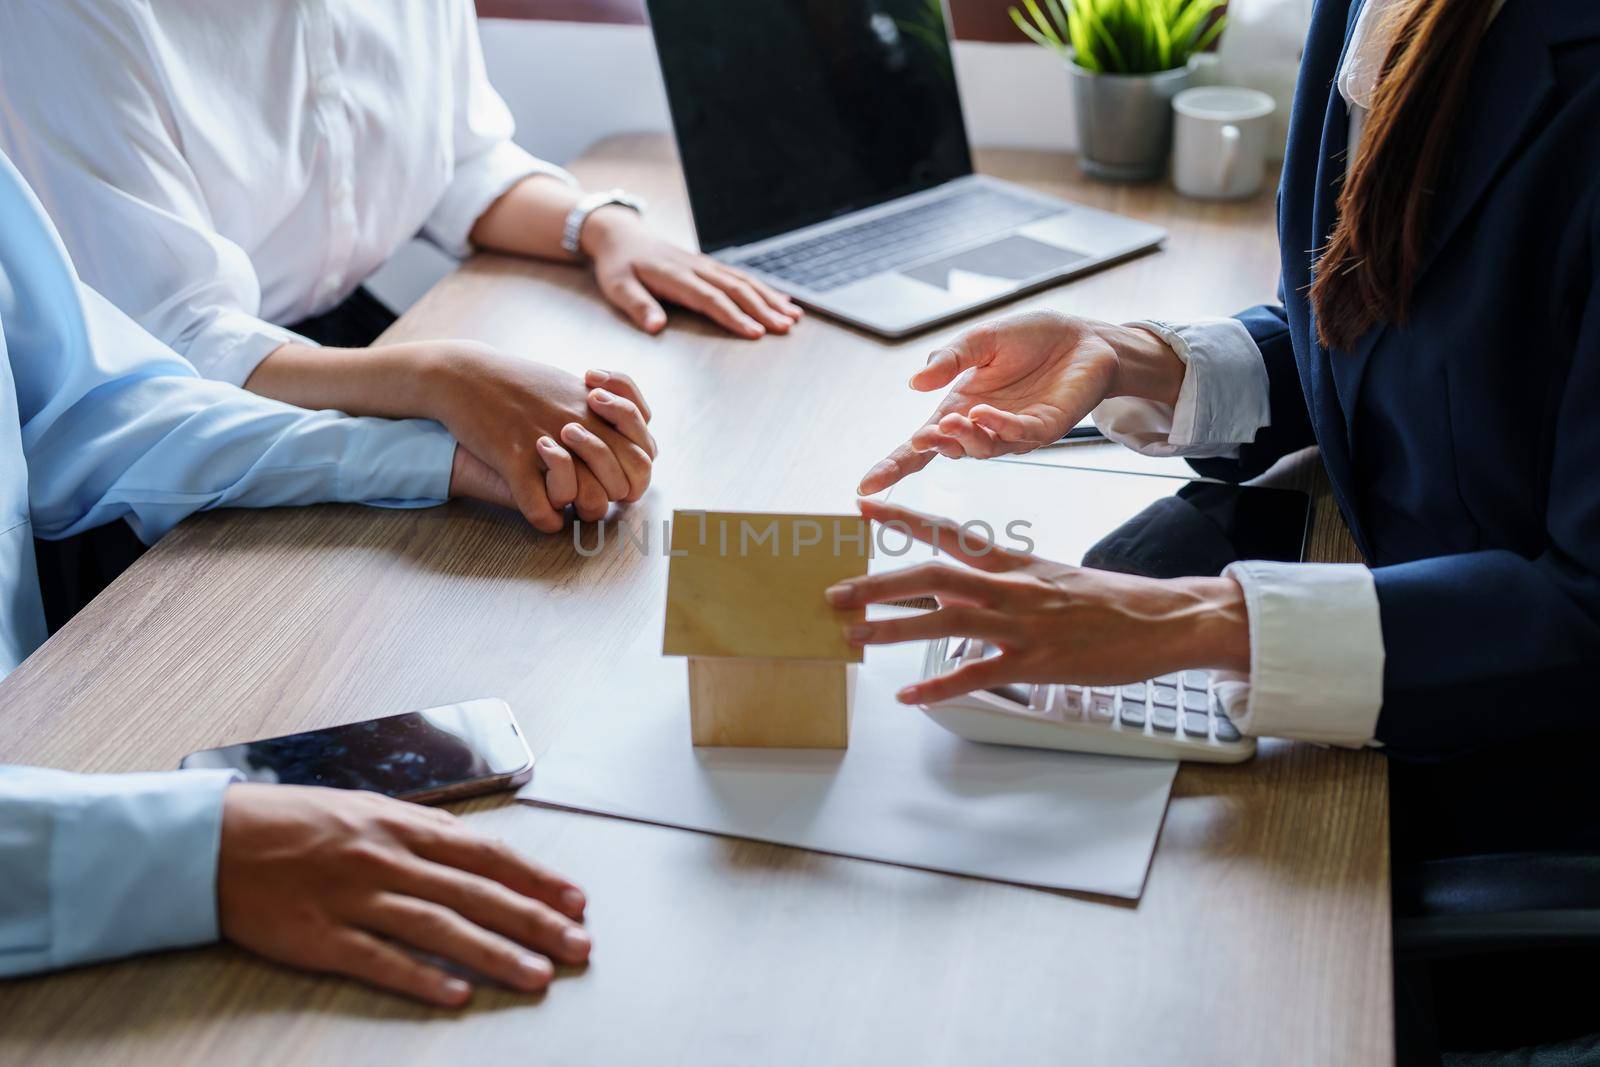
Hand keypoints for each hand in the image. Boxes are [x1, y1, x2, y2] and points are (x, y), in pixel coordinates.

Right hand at [217, 784, 590, 1006]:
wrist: (212, 839)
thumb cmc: (293, 823)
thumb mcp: (366, 809)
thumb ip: (421, 832)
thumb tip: (477, 853)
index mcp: (403, 824)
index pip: (488, 854)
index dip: (537, 879)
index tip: (576, 900)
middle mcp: (386, 858)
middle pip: (477, 893)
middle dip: (535, 921)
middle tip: (579, 945)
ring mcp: (354, 898)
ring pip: (440, 927)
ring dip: (494, 954)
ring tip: (537, 975)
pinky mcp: (320, 937)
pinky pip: (379, 960)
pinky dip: (421, 978)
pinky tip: (456, 995)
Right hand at [429, 345, 655, 530]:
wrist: (463, 373)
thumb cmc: (518, 382)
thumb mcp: (570, 384)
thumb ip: (606, 407)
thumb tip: (635, 429)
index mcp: (596, 407)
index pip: (644, 454)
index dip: (636, 475)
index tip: (616, 476)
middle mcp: (579, 423)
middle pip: (624, 480)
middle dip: (615, 496)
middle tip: (594, 495)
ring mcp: (547, 441)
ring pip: (590, 499)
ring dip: (584, 511)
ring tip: (571, 507)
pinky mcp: (513, 456)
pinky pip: (540, 507)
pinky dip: (547, 520)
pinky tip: (545, 515)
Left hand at [583, 207, 803, 339]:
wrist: (621, 235)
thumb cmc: (618, 266)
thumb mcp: (617, 286)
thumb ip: (637, 306)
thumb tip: (656, 326)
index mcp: (676, 276)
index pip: (710, 299)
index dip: (734, 316)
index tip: (756, 333)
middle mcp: (696, 269)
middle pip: (736, 289)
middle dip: (763, 309)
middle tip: (785, 328)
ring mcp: (706, 265)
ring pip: (744, 282)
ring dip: (770, 299)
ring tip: (793, 317)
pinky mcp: (709, 266)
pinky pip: (741, 277)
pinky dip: (764, 289)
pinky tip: (782, 300)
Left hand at [825, 500, 1249, 702]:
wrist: (1161, 621)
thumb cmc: (1108, 603)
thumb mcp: (1052, 578)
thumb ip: (1006, 582)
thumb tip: (966, 589)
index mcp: (1013, 563)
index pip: (948, 533)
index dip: (903, 519)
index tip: (863, 507)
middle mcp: (1010, 587)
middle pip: (930, 576)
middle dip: (878, 584)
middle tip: (836, 593)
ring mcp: (1021, 624)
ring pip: (942, 620)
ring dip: (892, 629)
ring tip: (853, 638)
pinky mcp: (1036, 661)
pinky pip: (975, 674)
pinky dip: (937, 686)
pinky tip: (909, 695)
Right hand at [857, 311, 1184, 493]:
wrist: (1085, 338)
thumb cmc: (1032, 340)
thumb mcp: (980, 341)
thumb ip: (948, 359)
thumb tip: (914, 381)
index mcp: (957, 407)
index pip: (919, 445)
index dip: (892, 466)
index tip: (865, 486)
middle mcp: (981, 427)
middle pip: (945, 452)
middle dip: (930, 449)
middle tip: (923, 436)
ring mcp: (1012, 433)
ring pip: (980, 449)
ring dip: (963, 438)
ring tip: (953, 419)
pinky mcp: (1044, 430)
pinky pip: (1017, 436)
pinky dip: (998, 428)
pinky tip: (986, 414)